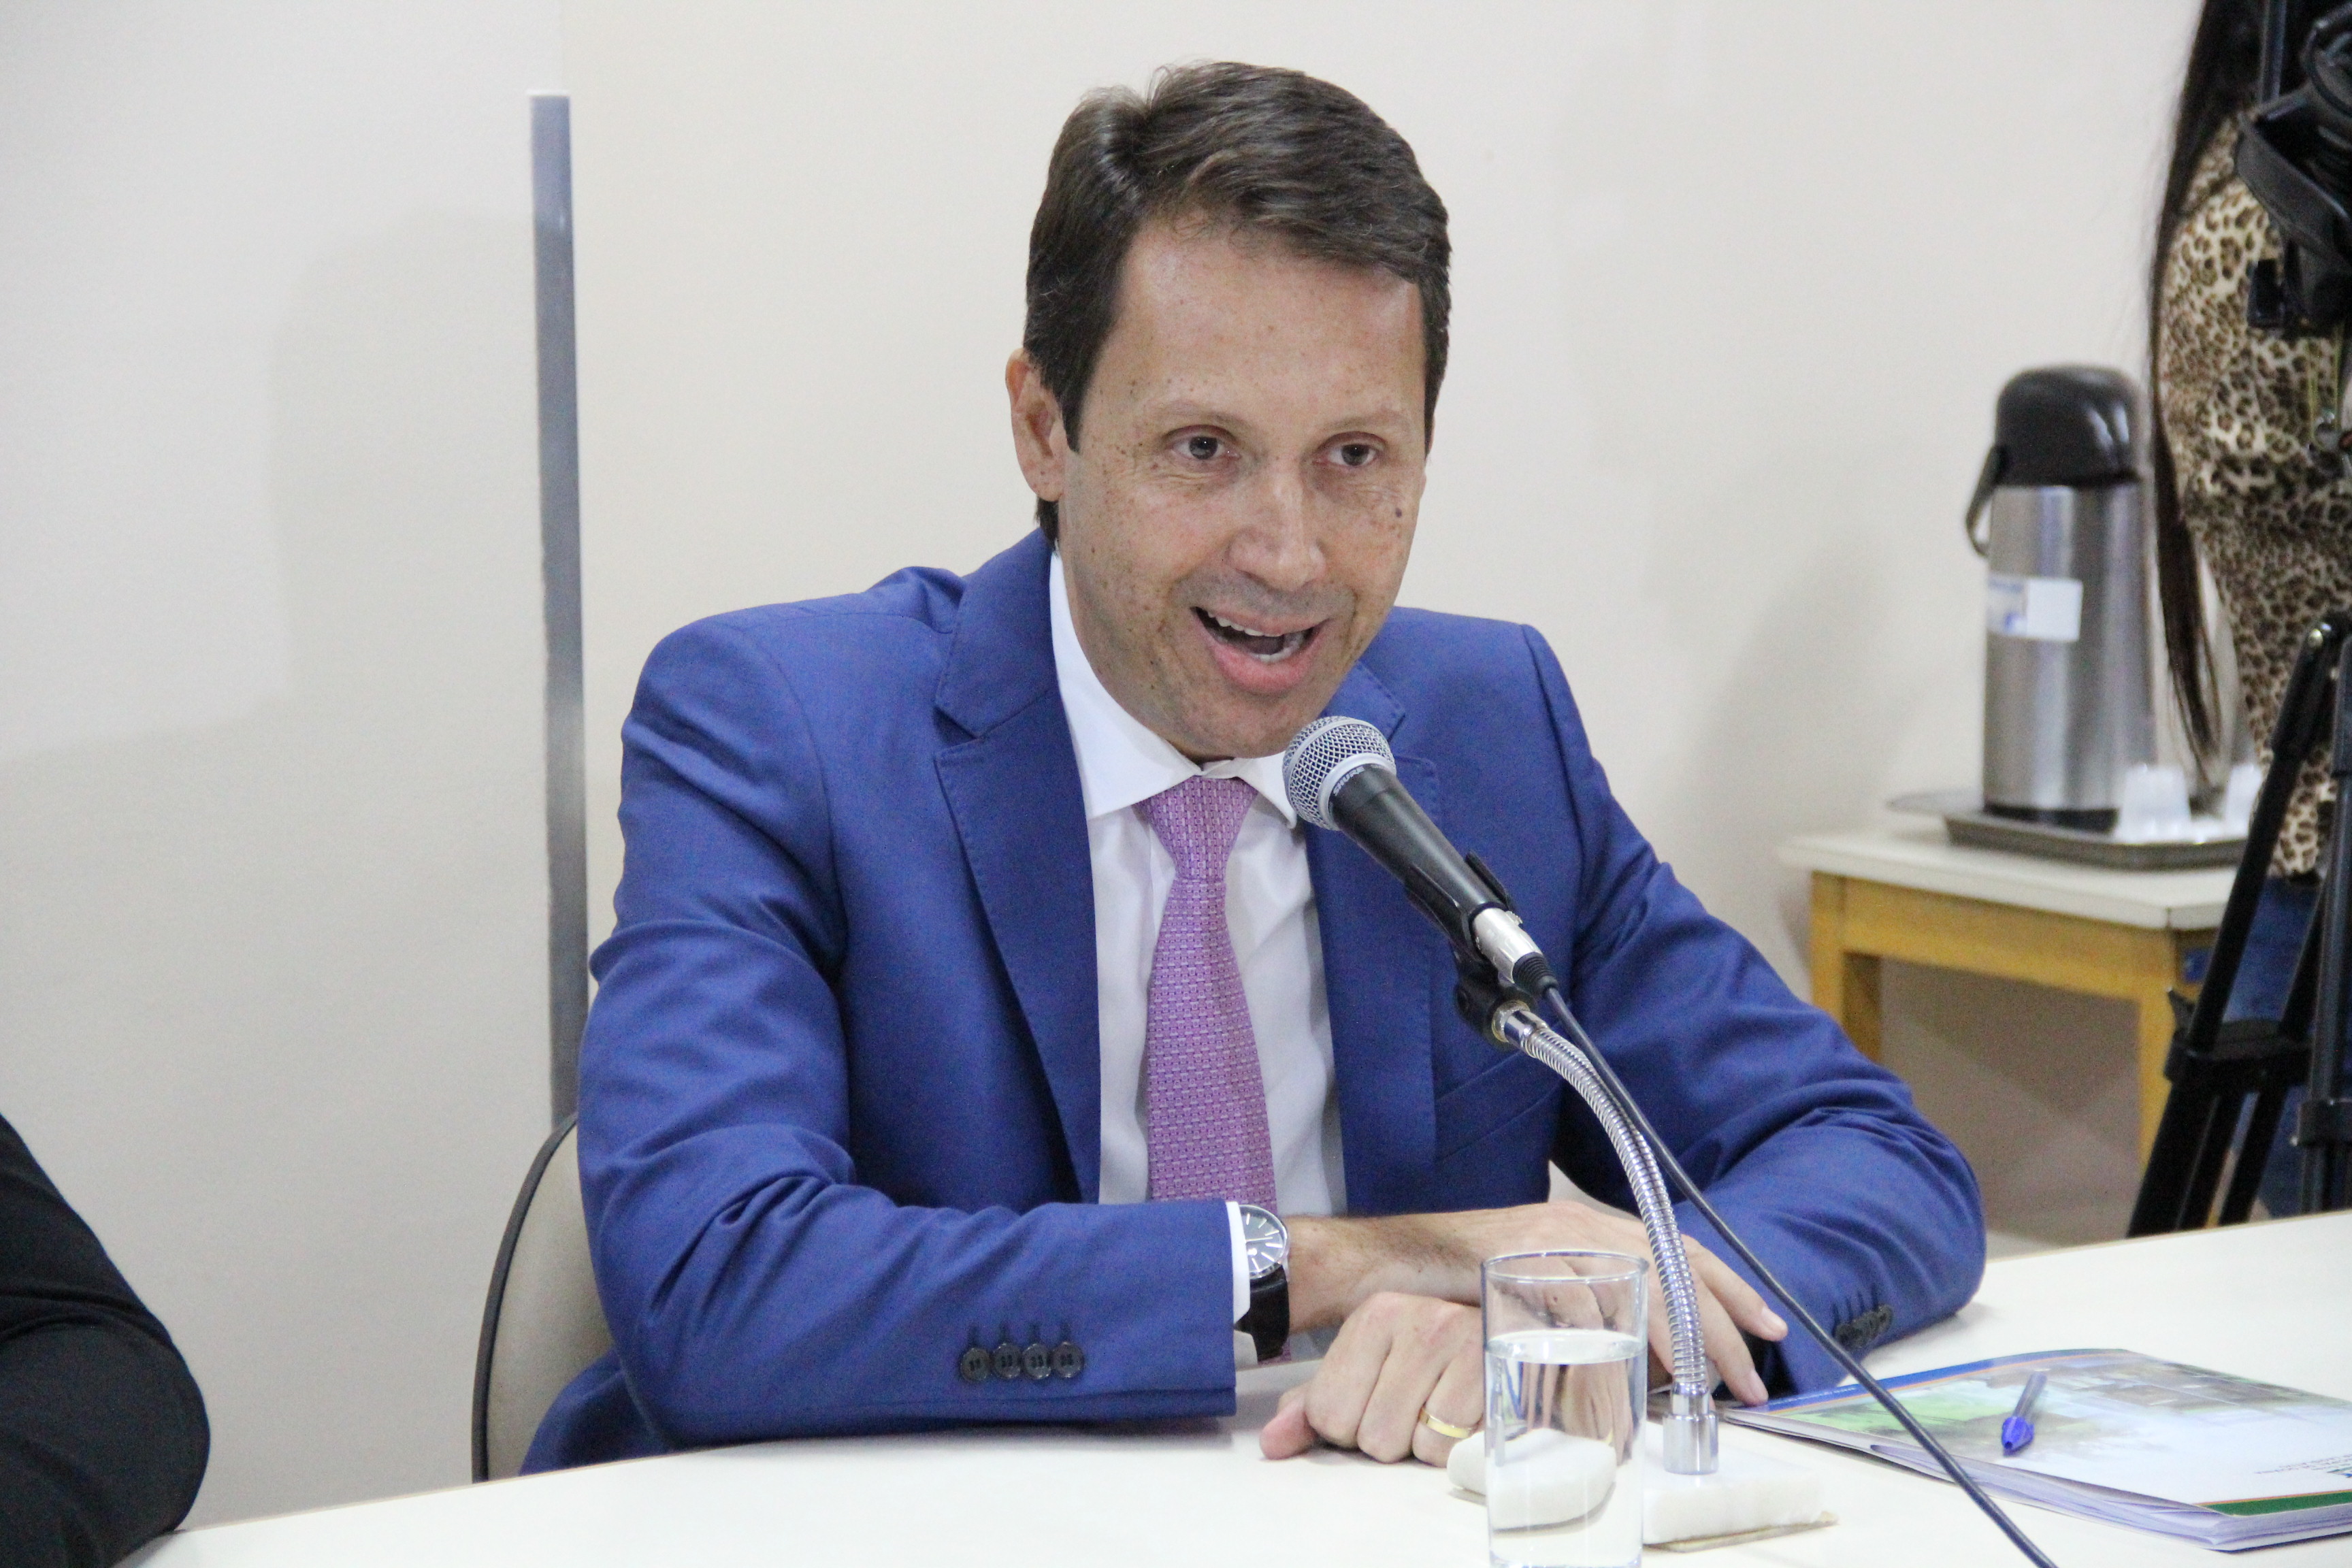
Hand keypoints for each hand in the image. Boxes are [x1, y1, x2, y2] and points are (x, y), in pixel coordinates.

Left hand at [1260, 1291, 1480, 1464]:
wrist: (1519, 1347)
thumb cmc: (1435, 1367)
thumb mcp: (1369, 1375)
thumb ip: (1314, 1407)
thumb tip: (1271, 1444)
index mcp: (1374, 1316)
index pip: (1328, 1413)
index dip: (1350, 1429)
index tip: (1379, 1405)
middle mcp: (1416, 1316)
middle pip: (1372, 1436)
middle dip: (1393, 1439)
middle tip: (1420, 1411)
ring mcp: (1459, 1338)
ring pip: (1414, 1446)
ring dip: (1428, 1447)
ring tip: (1446, 1412)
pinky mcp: (1495, 1371)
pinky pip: (1453, 1448)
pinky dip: (1459, 1448)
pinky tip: (1470, 1417)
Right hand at [1287, 1200, 1787, 1405]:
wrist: (1402, 1257)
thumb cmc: (1473, 1273)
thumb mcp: (1549, 1276)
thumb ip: (1599, 1298)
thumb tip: (1652, 1351)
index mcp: (1597, 1223)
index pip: (1682, 1249)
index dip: (1731, 1289)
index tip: (1772, 1327)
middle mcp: (1584, 1224)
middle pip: (1673, 1273)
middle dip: (1720, 1331)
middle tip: (1750, 1382)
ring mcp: (1555, 1241)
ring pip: (1637, 1294)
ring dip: (1674, 1350)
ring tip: (1700, 1396)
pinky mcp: (1525, 1263)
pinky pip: (1579, 1311)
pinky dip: (1605, 1351)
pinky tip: (1622, 1386)